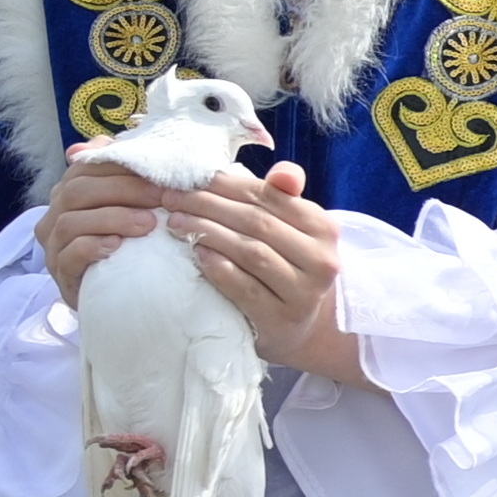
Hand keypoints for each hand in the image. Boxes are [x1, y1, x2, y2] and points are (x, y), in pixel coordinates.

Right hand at [35, 159, 175, 304]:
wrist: (123, 295)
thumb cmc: (132, 243)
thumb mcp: (134, 206)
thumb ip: (126, 174)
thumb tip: (110, 139)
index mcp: (70, 192)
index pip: (87, 167)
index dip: (121, 165)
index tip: (160, 170)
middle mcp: (55, 215)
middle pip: (78, 191)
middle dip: (123, 190)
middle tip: (162, 196)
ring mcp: (54, 246)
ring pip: (71, 222)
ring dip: (113, 218)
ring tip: (149, 224)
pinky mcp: (60, 274)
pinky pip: (69, 255)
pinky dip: (93, 247)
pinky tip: (117, 246)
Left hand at [164, 166, 364, 386]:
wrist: (302, 326)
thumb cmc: (287, 265)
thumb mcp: (293, 230)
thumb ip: (283, 197)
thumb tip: (282, 171)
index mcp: (325, 228)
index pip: (271, 196)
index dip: (227, 185)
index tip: (190, 178)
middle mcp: (322, 259)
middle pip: (258, 222)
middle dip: (209, 206)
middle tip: (171, 200)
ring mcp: (304, 292)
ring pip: (250, 252)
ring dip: (207, 233)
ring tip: (176, 224)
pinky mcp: (281, 319)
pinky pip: (243, 287)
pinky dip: (216, 268)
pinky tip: (196, 254)